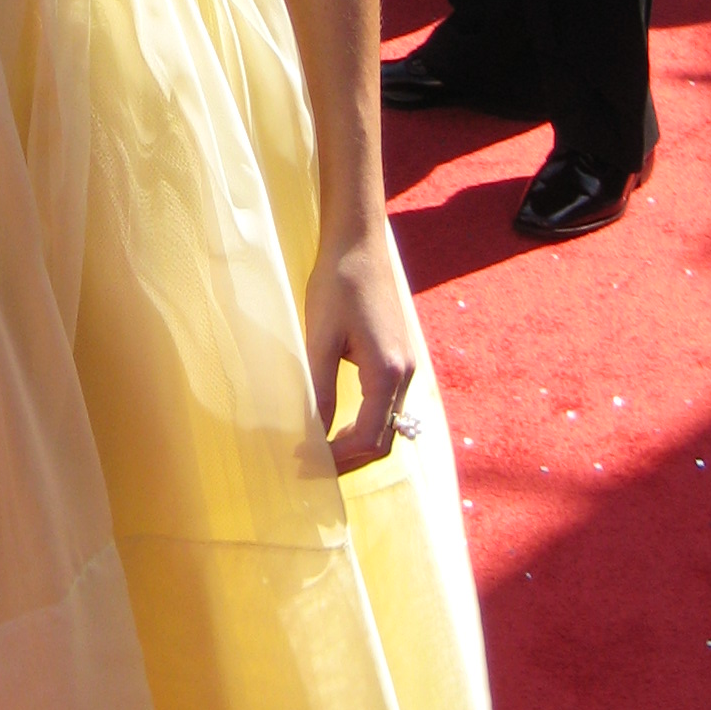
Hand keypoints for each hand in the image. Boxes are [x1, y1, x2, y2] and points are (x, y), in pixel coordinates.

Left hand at [304, 232, 416, 472]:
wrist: (359, 244)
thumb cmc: (337, 285)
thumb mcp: (319, 341)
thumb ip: (319, 391)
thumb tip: (313, 435)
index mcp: (387, 373)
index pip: (369, 438)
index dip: (337, 457)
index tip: (305, 461)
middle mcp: (405, 375)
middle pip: (385, 439)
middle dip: (350, 459)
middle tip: (311, 465)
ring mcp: (406, 366)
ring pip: (388, 425)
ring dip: (358, 443)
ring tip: (321, 449)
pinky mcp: (399, 357)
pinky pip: (387, 406)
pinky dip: (365, 423)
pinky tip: (338, 421)